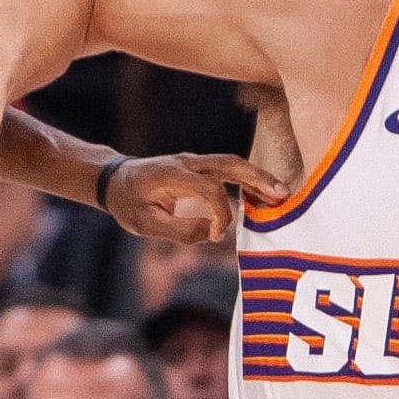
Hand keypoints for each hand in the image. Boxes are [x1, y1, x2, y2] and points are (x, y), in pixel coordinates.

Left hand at [103, 153, 287, 245]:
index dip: (220, 213)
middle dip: (258, 179)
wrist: (116, 180)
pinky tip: (265, 195)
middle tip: (283, 194)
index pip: (209, 188)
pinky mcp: (200, 168)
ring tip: (282, 195)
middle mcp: (187, 162)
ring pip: (233, 165)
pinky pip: (228, 171)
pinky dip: (248, 181)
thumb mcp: (143, 224)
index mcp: (172, 173)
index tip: (216, 235)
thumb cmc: (127, 202)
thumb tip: (210, 233)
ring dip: (258, 178)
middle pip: (230, 164)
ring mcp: (195, 162)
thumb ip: (177, 230)